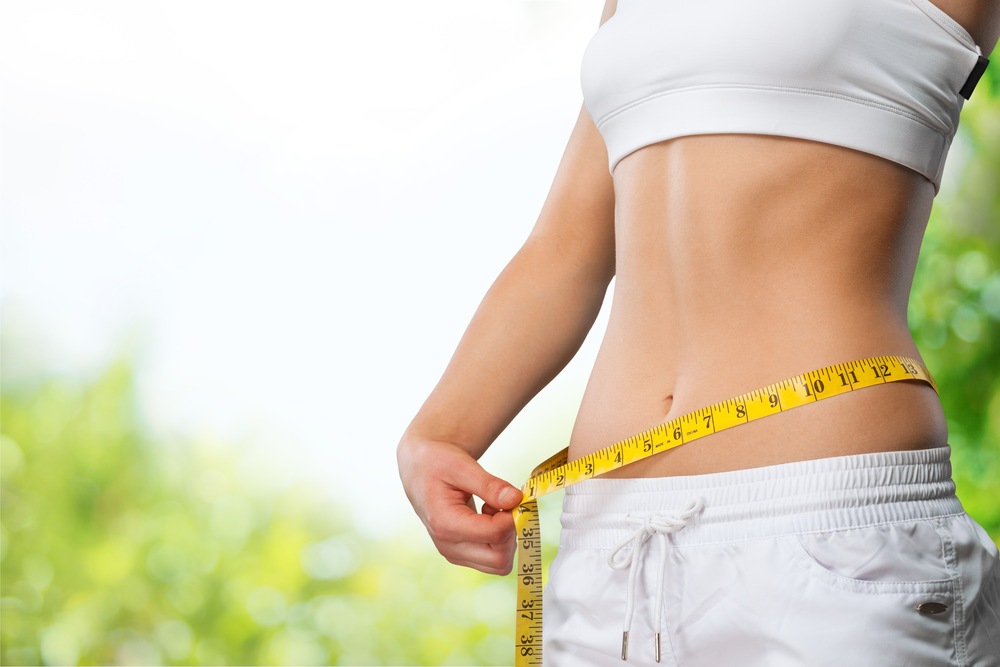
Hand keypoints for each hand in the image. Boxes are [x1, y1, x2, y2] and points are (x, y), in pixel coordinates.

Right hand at [397, 437, 523, 574]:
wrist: (420, 470)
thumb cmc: (439, 463)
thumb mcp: (462, 466)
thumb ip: (489, 485)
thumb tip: (517, 500)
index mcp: (445, 523)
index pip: (495, 534)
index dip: (512, 517)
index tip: (513, 496)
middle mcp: (448, 546)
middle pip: (499, 559)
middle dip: (511, 532)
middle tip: (505, 504)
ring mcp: (453, 554)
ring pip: (499, 564)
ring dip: (506, 537)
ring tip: (492, 508)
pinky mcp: (460, 554)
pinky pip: (492, 560)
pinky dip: (499, 540)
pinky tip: (487, 516)